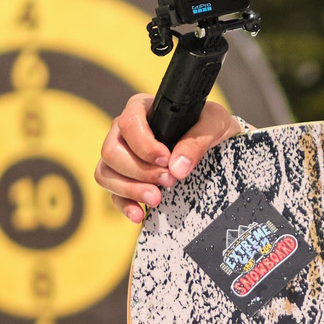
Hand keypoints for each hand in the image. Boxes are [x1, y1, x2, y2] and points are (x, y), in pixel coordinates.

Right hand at [95, 94, 246, 224]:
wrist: (217, 144)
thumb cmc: (211, 126)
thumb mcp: (214, 123)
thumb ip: (197, 140)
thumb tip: (178, 167)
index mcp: (141, 109)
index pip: (128, 124)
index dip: (144, 146)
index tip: (166, 160)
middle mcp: (124, 132)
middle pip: (110, 152)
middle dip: (139, 171)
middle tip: (168, 180)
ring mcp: (122, 157)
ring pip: (105, 173)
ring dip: (130, 189)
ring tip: (157, 198)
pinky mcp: (126, 180)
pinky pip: (113, 194)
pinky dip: (125, 206)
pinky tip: (140, 214)